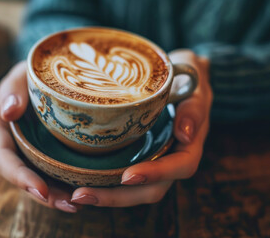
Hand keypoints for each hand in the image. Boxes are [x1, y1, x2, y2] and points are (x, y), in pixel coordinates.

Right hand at [0, 62, 78, 212]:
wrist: (45, 73)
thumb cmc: (31, 70)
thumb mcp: (21, 72)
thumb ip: (12, 89)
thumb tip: (8, 112)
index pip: (1, 157)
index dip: (19, 176)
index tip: (41, 189)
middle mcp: (7, 142)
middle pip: (19, 176)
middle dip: (42, 194)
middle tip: (70, 204)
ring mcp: (24, 149)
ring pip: (36, 179)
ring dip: (55, 196)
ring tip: (78, 204)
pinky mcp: (41, 152)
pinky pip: (49, 172)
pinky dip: (63, 185)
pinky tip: (82, 193)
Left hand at [70, 50, 211, 206]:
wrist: (178, 73)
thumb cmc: (186, 73)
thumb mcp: (194, 77)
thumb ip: (193, 105)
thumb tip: (185, 135)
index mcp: (190, 144)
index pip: (180, 166)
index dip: (156, 174)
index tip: (128, 176)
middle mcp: (171, 158)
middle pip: (151, 189)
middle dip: (118, 196)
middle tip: (82, 195)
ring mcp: (153, 159)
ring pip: (134, 190)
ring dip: (106, 196)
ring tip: (75, 196)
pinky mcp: (136, 156)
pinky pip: (121, 177)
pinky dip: (103, 184)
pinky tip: (77, 184)